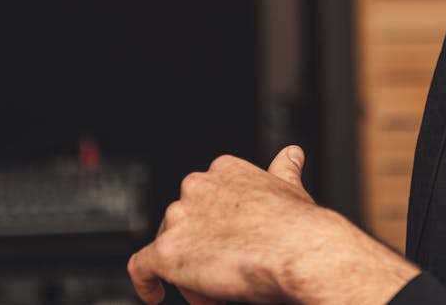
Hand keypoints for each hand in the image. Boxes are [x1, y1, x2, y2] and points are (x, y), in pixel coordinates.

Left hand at [126, 145, 323, 304]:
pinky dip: (146, 283)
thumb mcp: (291, 189)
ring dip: (189, 272)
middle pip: (184, 225)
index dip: (214, 229)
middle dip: (201, 251)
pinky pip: (142, 267)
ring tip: (219, 290)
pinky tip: (155, 294)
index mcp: (224, 170)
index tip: (228, 247)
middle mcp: (197, 186)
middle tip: (225, 275)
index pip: (204, 200)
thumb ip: (284, 170)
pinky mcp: (168, 251)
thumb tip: (292, 154)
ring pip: (169, 248)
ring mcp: (180, 216)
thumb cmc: (300, 228)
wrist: (302, 252)